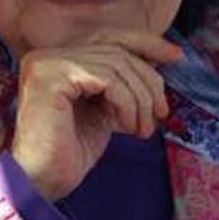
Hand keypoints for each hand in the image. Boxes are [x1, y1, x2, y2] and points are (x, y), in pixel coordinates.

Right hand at [10, 28, 181, 200]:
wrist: (42, 182)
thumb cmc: (70, 151)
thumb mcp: (102, 109)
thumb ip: (120, 84)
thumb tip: (158, 63)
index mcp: (57, 58)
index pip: (108, 37)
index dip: (145, 43)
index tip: (176, 56)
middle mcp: (47, 54)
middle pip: (116, 48)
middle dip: (148, 80)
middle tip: (161, 112)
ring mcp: (46, 63)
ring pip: (115, 63)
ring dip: (140, 99)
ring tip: (142, 128)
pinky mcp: (50, 77)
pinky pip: (106, 78)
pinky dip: (127, 102)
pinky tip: (128, 126)